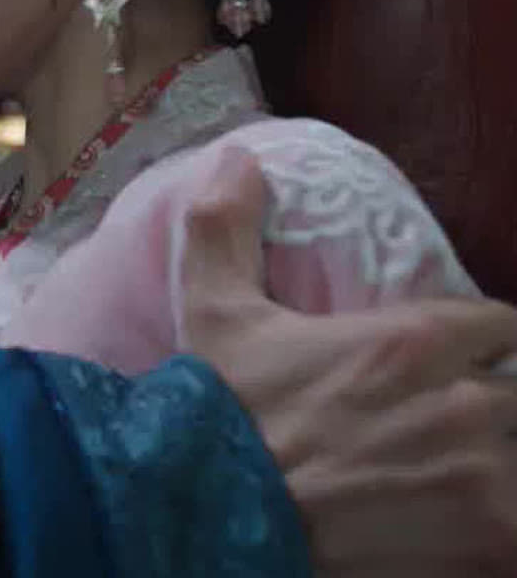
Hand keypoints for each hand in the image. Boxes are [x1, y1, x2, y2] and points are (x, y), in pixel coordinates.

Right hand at [179, 147, 516, 575]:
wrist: (211, 516)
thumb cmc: (217, 416)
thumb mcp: (215, 313)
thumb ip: (228, 228)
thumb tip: (238, 158)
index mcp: (413, 342)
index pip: (502, 327)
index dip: (479, 346)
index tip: (451, 365)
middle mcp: (463, 403)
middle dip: (486, 408)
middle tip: (435, 428)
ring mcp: (484, 477)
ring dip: (489, 468)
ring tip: (441, 481)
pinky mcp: (490, 541)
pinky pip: (515, 526)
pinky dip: (489, 525)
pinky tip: (448, 525)